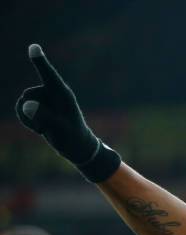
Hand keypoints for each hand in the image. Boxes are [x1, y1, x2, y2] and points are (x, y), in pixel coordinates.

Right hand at [16, 44, 99, 163]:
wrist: (75, 146)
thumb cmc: (73, 138)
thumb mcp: (60, 130)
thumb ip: (44, 117)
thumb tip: (26, 104)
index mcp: (63, 94)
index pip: (49, 75)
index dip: (40, 61)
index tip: (34, 47)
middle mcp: (52, 92)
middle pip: (27, 95)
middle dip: (30, 112)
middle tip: (45, 127)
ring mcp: (45, 98)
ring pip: (22, 103)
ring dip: (28, 118)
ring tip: (44, 128)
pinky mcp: (39, 105)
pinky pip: (22, 109)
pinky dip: (26, 120)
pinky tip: (40, 128)